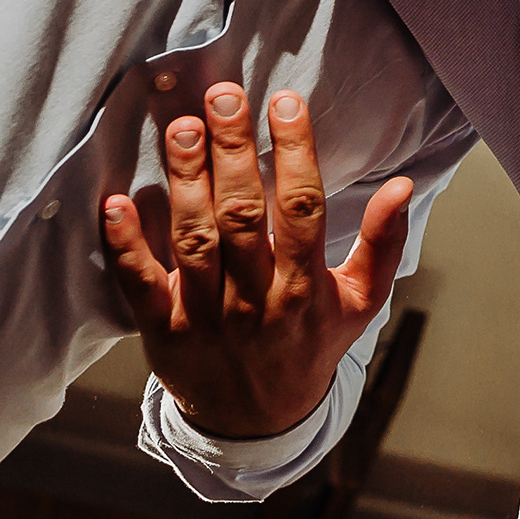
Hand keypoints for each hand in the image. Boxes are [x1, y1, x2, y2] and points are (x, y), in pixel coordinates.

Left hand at [102, 84, 416, 439]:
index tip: (285, 102)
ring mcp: (206, 317)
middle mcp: (256, 301)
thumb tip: (403, 185)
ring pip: (194, 240)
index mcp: (305, 289)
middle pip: (243, 216)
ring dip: (186, 182)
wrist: (258, 422)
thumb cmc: (310, 345)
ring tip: (182, 128)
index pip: (303, 210)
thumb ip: (383, 242)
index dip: (296, 152)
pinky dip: (126, 245)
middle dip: (233, 152)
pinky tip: (116, 203)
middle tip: (222, 95)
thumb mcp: (360, 301)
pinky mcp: (163, 331)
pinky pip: (141, 285)